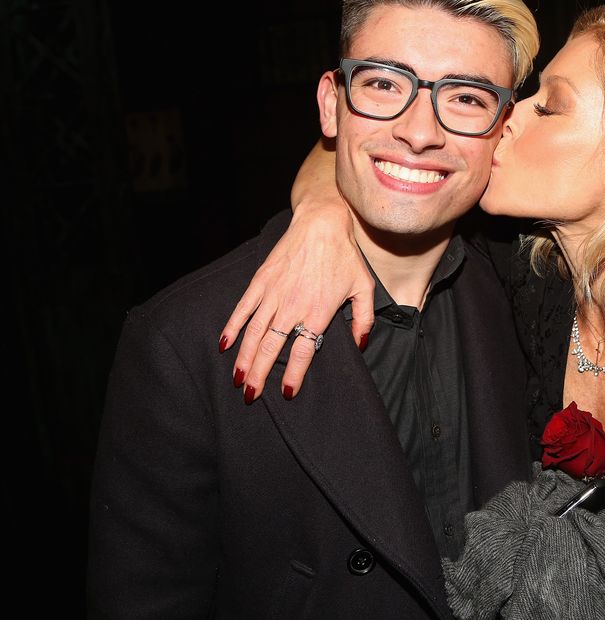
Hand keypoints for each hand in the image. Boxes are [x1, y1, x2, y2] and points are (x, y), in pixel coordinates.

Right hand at [219, 199, 374, 401]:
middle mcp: (293, 305)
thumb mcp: (364, 288)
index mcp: (318, 311)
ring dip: (245, 358)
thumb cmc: (346, 256)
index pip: (304, 350)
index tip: (287, 392)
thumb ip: (364, 320)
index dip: (295, 374)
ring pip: (255, 332)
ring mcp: (274, 293)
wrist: (322, 223)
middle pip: (273, 347)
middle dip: (260, 374)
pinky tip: (225, 345)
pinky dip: (233, 327)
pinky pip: (243, 308)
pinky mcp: (261, 280)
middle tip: (251, 395)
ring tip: (238, 378)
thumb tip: (361, 345)